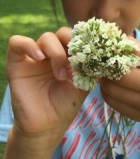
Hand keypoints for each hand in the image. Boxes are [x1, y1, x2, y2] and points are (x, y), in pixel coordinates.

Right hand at [6, 27, 87, 145]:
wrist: (47, 125)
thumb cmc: (65, 105)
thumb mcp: (84, 84)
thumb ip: (92, 67)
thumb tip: (104, 53)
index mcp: (67, 56)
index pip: (75, 36)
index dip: (83, 40)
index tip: (90, 51)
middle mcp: (51, 53)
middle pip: (62, 33)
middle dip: (71, 44)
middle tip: (76, 62)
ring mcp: (34, 57)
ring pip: (46, 37)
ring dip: (57, 53)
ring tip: (61, 75)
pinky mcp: (17, 63)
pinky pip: (17, 43)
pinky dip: (29, 45)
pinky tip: (40, 58)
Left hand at [100, 41, 139, 126]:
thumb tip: (112, 39)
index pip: (137, 53)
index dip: (120, 48)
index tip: (111, 46)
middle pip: (123, 75)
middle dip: (108, 66)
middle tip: (102, 60)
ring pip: (113, 89)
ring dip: (104, 79)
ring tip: (104, 72)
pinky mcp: (138, 117)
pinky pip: (111, 101)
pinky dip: (105, 90)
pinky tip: (109, 84)